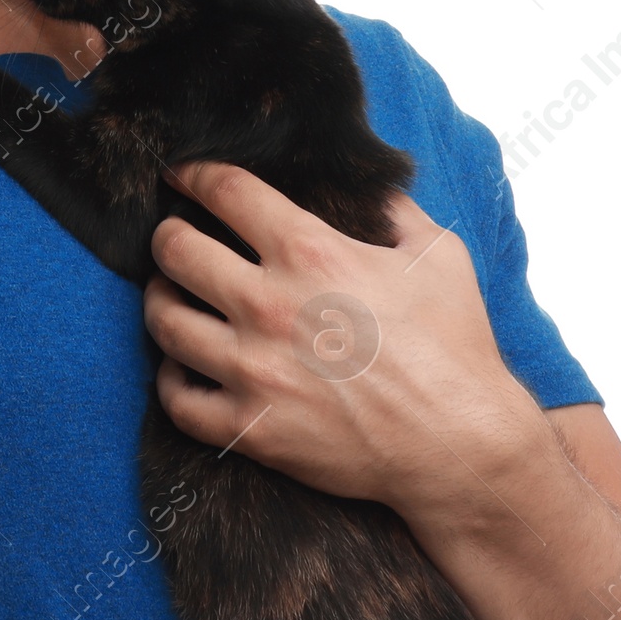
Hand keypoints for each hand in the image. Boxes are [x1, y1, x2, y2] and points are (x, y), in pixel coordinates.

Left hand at [142, 162, 535, 514]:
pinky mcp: (250, 428)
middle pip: (176, 251)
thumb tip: (373, 185)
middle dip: (166, 236)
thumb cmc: (455, 347)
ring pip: (164, 321)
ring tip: (169, 296)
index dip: (195, 174)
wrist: (459, 445)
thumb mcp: (438, 255)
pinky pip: (177, 399)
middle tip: (171, 238)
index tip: (182, 175)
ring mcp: (254, 370)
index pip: (226, 191)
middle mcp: (269, 305)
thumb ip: (395, 211)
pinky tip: (182, 368)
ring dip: (160, 301)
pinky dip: (170, 380)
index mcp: (311, 252)